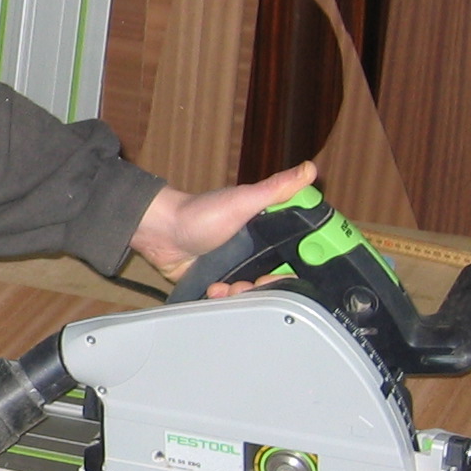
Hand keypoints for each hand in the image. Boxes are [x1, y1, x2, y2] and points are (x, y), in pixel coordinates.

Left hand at [129, 160, 317, 292]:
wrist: (161, 234)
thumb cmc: (199, 213)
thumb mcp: (244, 200)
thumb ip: (278, 188)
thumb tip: (309, 170)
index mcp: (268, 231)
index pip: (297, 258)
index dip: (296, 269)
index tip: (287, 274)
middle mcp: (257, 251)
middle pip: (277, 281)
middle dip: (265, 288)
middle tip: (251, 283)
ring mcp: (238, 268)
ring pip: (255, 294)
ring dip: (243, 295)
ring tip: (226, 287)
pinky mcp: (221, 282)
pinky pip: (233, 301)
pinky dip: (225, 299)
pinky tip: (215, 290)